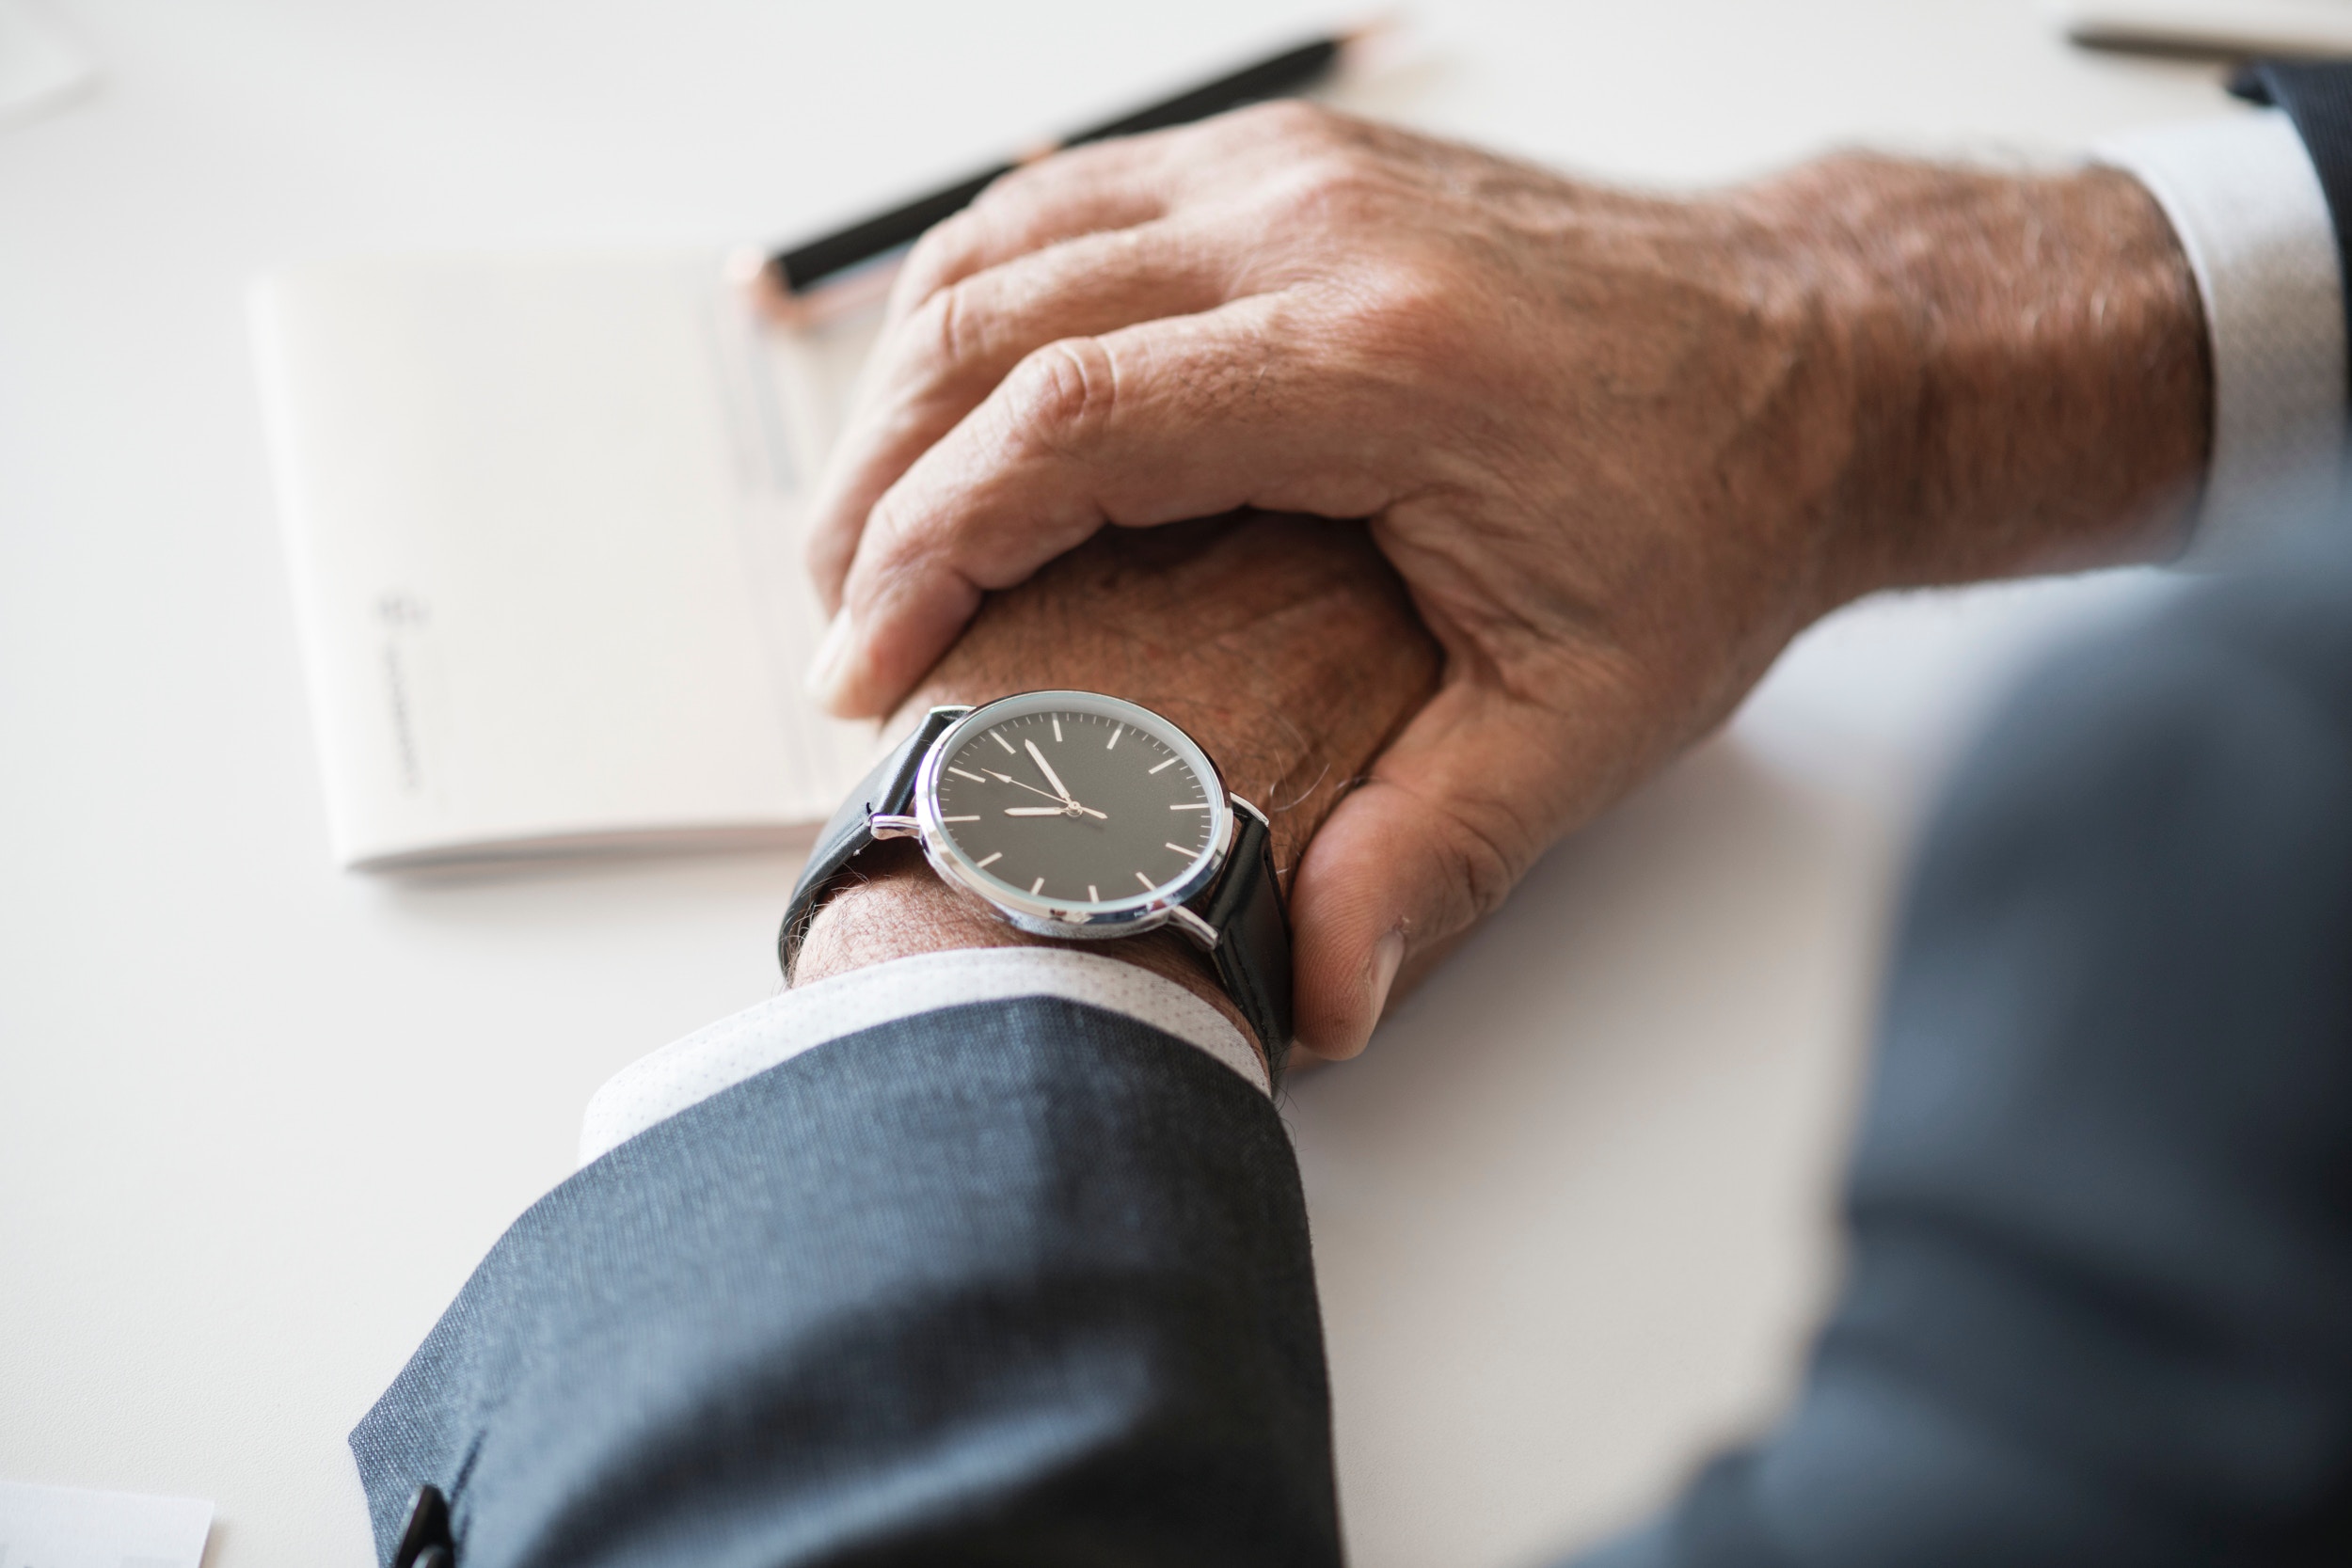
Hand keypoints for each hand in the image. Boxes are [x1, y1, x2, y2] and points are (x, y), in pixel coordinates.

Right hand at [800, 102, 2206, 1056]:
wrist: (1818, 360)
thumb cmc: (1711, 515)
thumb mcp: (1589, 716)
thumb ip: (1436, 853)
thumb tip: (1316, 997)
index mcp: (1381, 362)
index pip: (1061, 426)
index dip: (923, 550)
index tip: (864, 667)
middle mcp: (1318, 229)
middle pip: (992, 319)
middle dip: (875, 482)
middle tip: (843, 622)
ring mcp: (1297, 171)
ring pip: (1006, 240)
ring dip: (905, 386)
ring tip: (871, 532)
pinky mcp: (1292, 164)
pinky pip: (1072, 200)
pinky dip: (980, 301)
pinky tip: (956, 401)